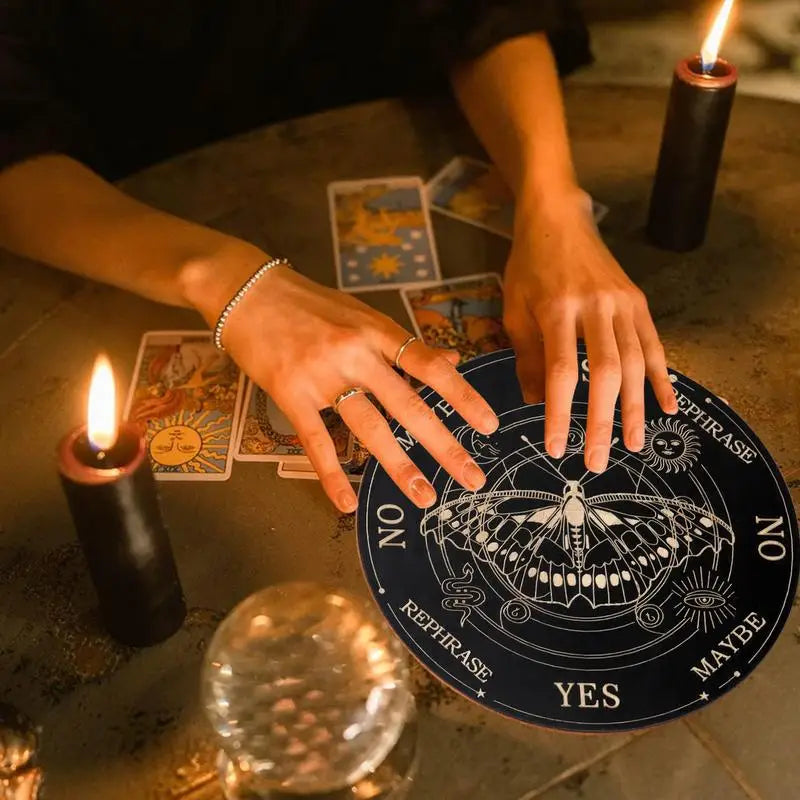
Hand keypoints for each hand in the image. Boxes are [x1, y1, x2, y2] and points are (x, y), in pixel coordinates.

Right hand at [217, 265, 498, 512]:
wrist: (247, 290)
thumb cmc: (309, 303)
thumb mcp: (361, 314)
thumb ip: (402, 343)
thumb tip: (451, 362)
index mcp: (377, 330)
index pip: (429, 366)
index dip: (463, 396)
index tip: (489, 425)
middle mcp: (356, 353)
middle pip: (408, 405)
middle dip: (444, 444)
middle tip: (473, 477)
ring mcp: (323, 374)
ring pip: (369, 426)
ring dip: (400, 466)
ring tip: (425, 496)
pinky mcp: (290, 393)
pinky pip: (315, 440)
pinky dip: (332, 474)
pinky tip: (347, 502)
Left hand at [503, 189, 676, 472]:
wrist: (559, 219)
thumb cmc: (528, 268)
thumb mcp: (515, 310)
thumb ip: (528, 357)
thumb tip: (538, 404)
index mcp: (557, 309)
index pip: (562, 371)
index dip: (560, 413)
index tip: (557, 448)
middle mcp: (596, 306)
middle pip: (605, 372)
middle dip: (603, 421)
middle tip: (599, 461)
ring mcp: (622, 302)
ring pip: (635, 363)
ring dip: (635, 408)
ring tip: (633, 445)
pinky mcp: (638, 301)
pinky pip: (653, 345)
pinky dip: (661, 378)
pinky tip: (667, 408)